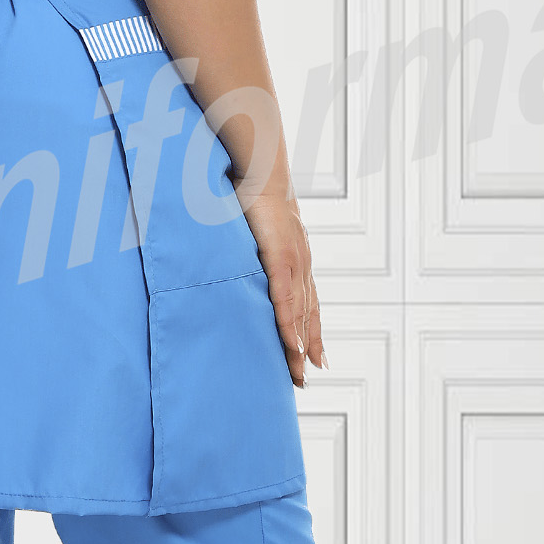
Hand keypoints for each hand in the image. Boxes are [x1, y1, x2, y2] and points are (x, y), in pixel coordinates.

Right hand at [239, 178, 324, 386]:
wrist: (259, 165)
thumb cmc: (251, 190)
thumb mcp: (251, 226)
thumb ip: (247, 247)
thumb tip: (232, 257)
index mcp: (295, 256)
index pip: (306, 301)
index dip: (309, 329)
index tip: (312, 356)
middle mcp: (301, 263)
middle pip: (307, 314)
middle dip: (308, 347)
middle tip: (304, 378)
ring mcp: (294, 260)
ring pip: (300, 313)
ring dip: (300, 344)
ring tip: (299, 372)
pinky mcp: (281, 256)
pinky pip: (286, 298)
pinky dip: (291, 324)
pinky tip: (293, 345)